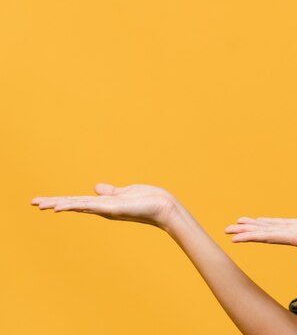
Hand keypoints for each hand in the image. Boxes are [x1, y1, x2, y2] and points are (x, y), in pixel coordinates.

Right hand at [31, 183, 178, 228]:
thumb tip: (95, 187)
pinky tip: (58, 207)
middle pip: (72, 203)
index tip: (42, 201)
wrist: (163, 208)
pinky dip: (73, 206)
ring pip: (76, 204)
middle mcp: (101, 208)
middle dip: (52, 202)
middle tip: (31, 202)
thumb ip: (110, 192)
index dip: (60, 200)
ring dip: (57, 204)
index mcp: (103, 204)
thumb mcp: (125, 193)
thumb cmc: (147, 201)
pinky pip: (88, 206)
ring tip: (38, 205)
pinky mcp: (111, 208)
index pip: (77, 201)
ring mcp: (105, 209)